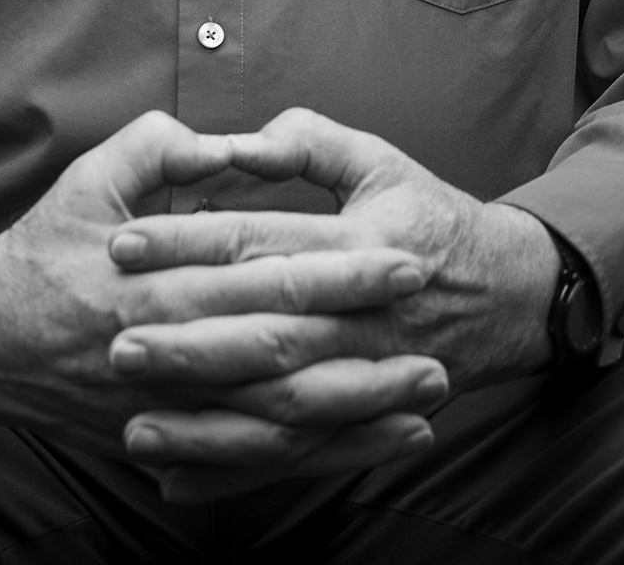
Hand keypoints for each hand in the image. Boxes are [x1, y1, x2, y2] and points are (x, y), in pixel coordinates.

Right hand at [0, 110, 442, 477]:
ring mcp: (168, 408)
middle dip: (368, 340)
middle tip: (438, 326)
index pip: (265, 272)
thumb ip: (163, 146)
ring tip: (427, 397)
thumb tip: (231, 139)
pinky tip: (370, 443)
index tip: (404, 257)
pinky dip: (316, 457)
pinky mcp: (168, 442)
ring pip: (277, 421)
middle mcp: (166, 349)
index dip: (340, 267)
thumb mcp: (93, 174)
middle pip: (283, 351)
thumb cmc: (43, 247)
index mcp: (155, 278)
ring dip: (358, 411)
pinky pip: (253, 461)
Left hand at [106, 108, 560, 498]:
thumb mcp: (378, 162)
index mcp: (357, 243)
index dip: (188, 242)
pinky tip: (177, 481)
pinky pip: (295, 457)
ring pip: (278, 410)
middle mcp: (360, 317)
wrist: (508, 294)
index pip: (259, 242)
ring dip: (206, 425)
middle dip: (188, 344)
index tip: (121, 244)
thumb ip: (309, 141)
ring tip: (134, 429)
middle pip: (264, 336)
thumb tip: (239, 141)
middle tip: (115, 343)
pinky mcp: (360, 419)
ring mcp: (364, 376)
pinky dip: (236, 473)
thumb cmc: (429, 217)